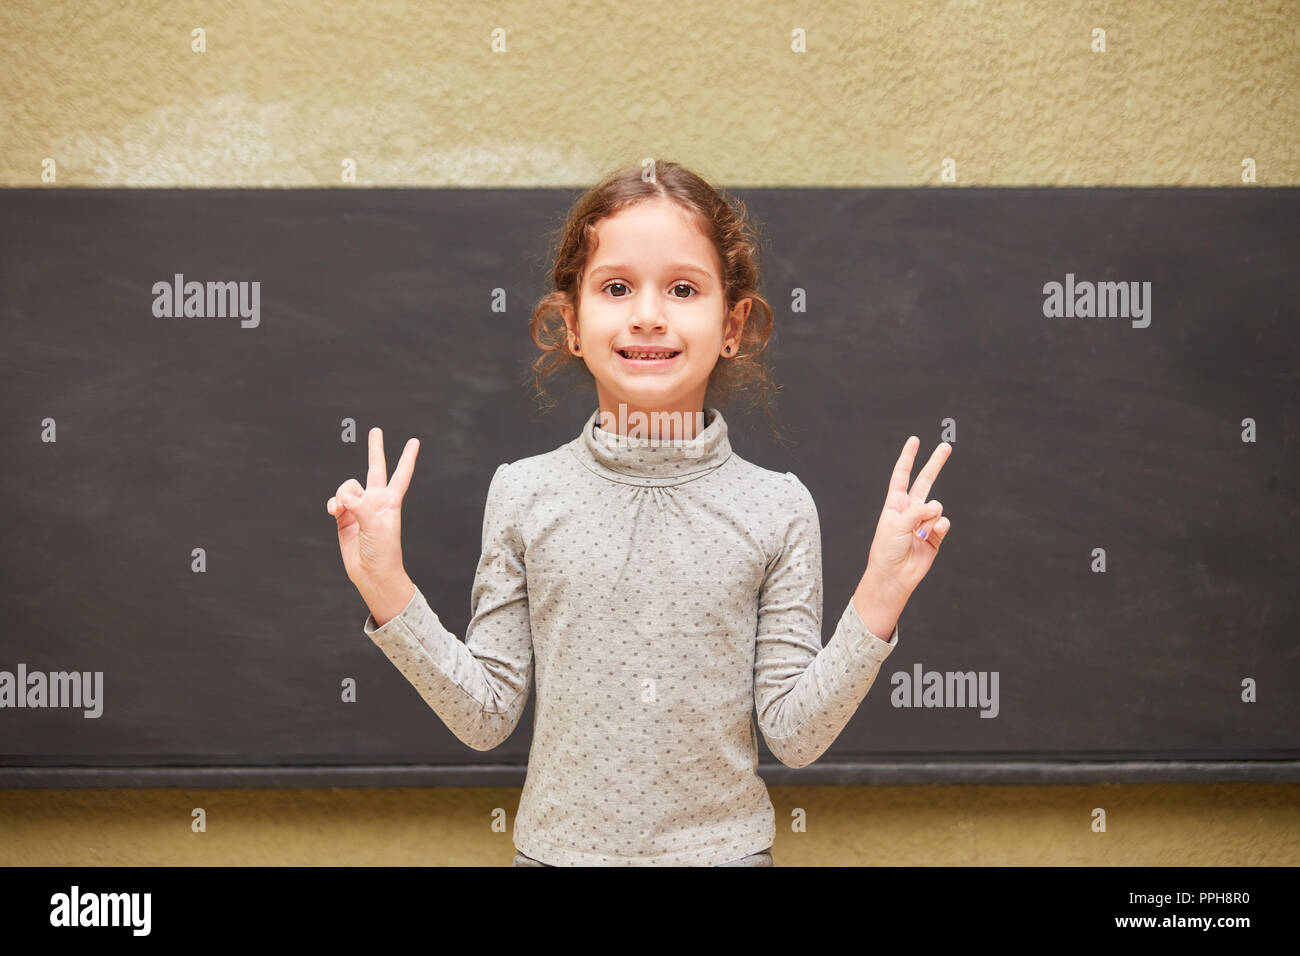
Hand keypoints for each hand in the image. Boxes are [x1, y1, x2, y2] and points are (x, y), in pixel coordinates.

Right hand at [326, 427, 419, 588]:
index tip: (414, 441)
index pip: (401, 474)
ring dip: (341, 494)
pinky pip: (335, 502)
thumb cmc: (383, 551)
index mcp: (391, 501)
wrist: (372, 573)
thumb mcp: (376, 526)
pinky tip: (333, 512)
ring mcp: (359, 508)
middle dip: (375, 450)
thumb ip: (360, 506)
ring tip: (340, 508)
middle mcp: (375, 501)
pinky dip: (332, 504)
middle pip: (375, 469)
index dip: (407, 458)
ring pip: (347, 487)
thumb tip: (343, 495)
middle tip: (376, 430)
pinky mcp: (344, 518)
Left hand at [861, 436, 951, 602]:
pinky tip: (930, 535)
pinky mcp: (935, 535)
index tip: (914, 440)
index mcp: (895, 504)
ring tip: (919, 532)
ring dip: (930, 516)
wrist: (894, 576)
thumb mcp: (896, 524)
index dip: (908, 458)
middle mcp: (910, 510)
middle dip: (935, 464)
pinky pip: (943, 522)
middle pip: (925, 481)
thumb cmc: (887, 549)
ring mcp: (924, 522)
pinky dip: (939, 527)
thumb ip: (917, 510)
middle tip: (946, 447)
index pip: (902, 475)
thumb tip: (937, 506)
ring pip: (936, 506)